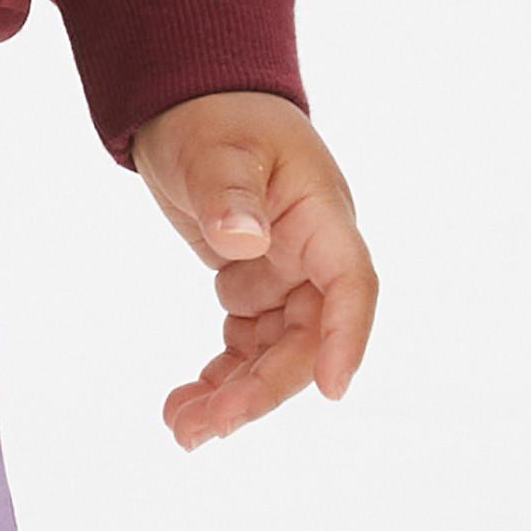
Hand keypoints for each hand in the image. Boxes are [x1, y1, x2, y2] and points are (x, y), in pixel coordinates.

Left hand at [130, 91, 378, 447]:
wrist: (189, 102)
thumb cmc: (212, 115)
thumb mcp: (215, 150)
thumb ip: (230, 196)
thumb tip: (243, 240)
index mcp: (320, 216)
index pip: (351, 284)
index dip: (346, 339)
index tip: (330, 391)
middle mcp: (311, 253)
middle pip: (306, 337)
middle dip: (262, 388)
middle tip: (208, 428)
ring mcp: (284, 274)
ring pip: (273, 353)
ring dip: (234, 394)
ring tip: (181, 428)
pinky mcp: (252, 285)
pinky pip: (245, 345)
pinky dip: (217, 376)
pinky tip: (180, 404)